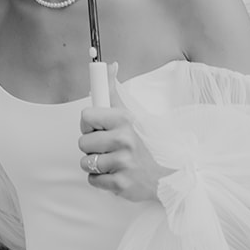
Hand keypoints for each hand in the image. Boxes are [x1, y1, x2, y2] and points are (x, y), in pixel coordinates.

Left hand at [78, 65, 163, 202]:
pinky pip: (93, 180)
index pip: (85, 117)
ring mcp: (123, 163)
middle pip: (82, 142)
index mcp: (124, 120)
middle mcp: (124, 140)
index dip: (89, 125)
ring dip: (95, 164)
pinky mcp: (121, 184)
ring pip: (86, 162)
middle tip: (108, 148)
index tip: (98, 129)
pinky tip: (115, 174)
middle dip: (91, 147)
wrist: (167, 176)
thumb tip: (110, 65)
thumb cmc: (144, 144)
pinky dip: (100, 180)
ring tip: (112, 162)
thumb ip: (114, 91)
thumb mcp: (131, 115)